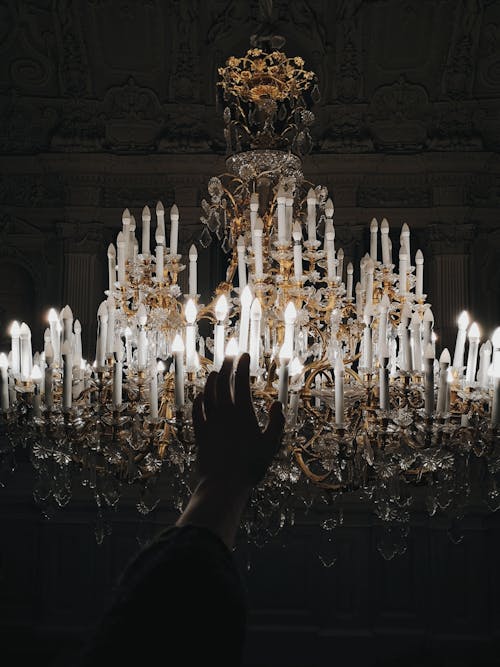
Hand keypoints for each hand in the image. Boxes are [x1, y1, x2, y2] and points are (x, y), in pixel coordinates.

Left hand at [192, 352, 284, 491]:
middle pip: (222, 382)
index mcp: (242, 412)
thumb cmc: (251, 466)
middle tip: (230, 356)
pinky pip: (197, 410)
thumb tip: (276, 404)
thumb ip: (276, 422)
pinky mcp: (200, 432)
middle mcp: (224, 412)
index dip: (242, 365)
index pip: (240, 380)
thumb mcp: (271, 444)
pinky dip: (199, 400)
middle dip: (226, 366)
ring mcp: (210, 421)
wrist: (224, 484)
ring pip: (207, 393)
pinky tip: (200, 396)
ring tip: (216, 372)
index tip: (244, 355)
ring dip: (212, 380)